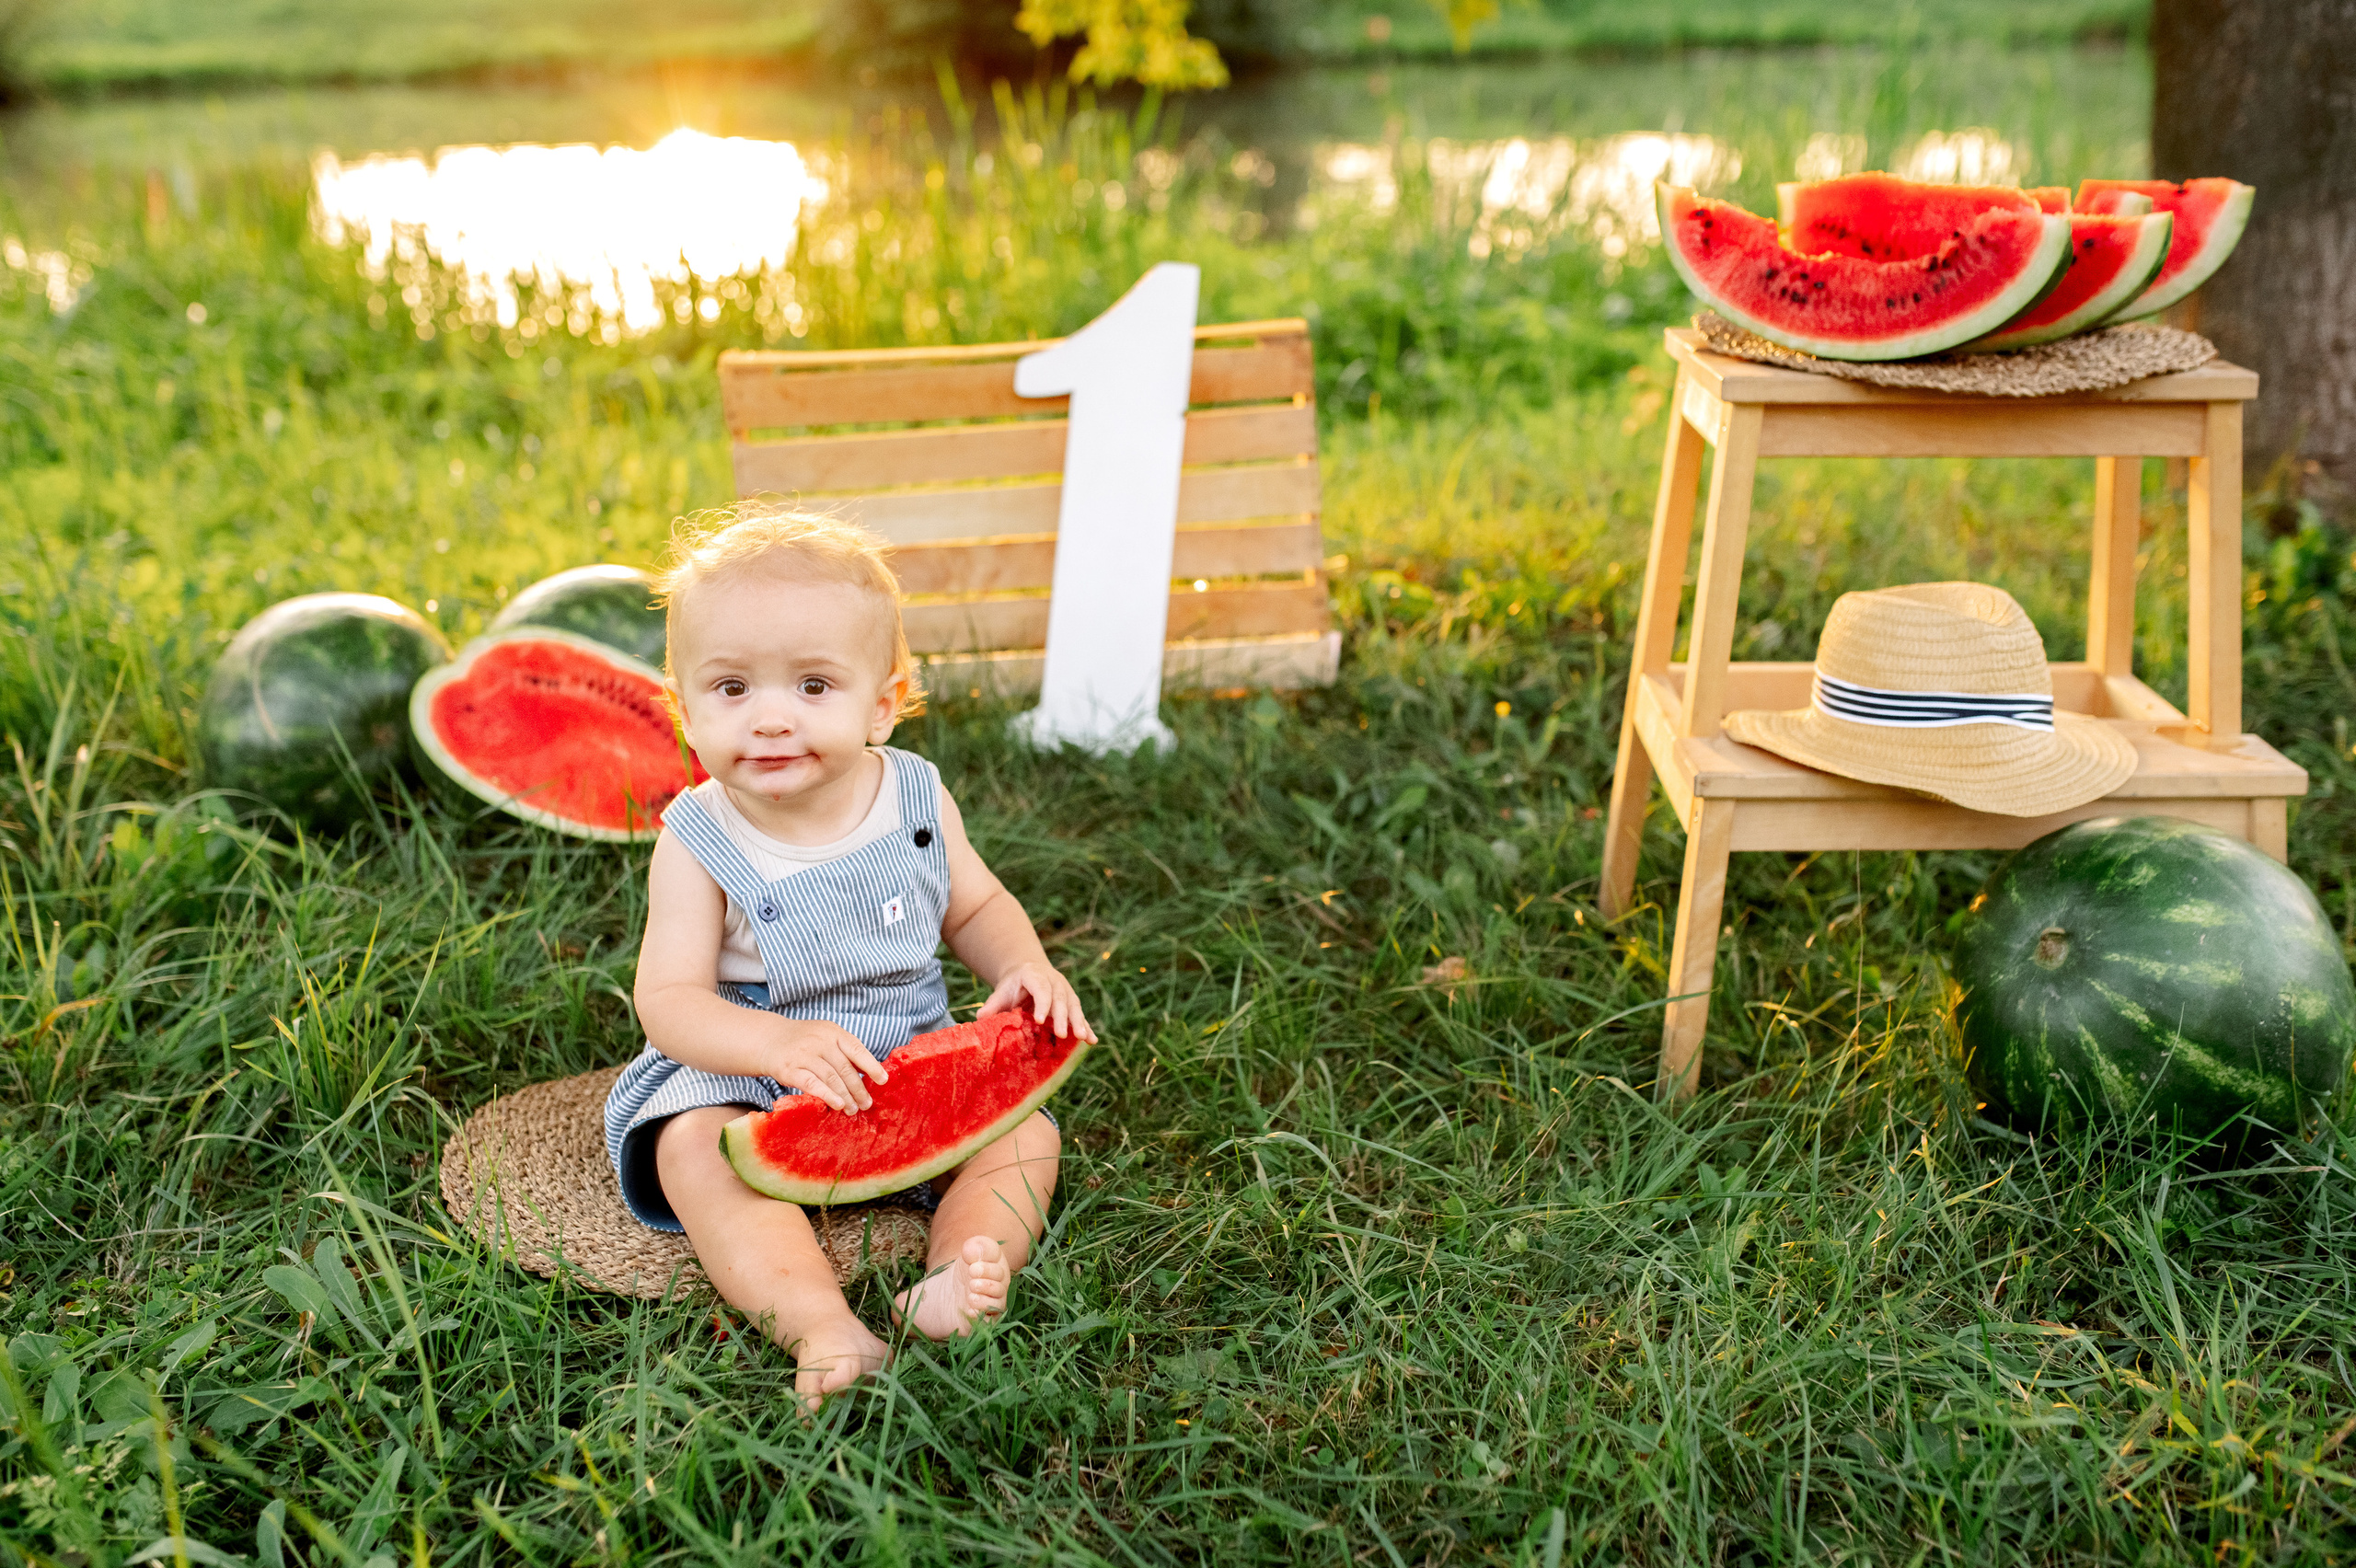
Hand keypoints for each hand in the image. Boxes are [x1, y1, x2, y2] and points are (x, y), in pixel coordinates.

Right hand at [769, 1018, 889, 1112]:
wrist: (769, 1039)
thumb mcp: (826, 1038)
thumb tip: (870, 1075)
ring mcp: (804, 1054)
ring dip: (845, 1096)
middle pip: (845, 1068)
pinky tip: (836, 1104)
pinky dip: (826, 1095)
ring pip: (831, 1077)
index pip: (857, 1049)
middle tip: (866, 1104)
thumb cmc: (805, 1042)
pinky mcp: (789, 1069)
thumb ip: (844, 1053)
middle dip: (858, 1088)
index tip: (883, 1081)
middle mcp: (820, 1040)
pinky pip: (811, 1083)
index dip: (871, 1066)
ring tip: (853, 1109)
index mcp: (833, 1032)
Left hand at [978, 961, 1097, 1042]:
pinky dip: (1087, 1027)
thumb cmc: (1013, 987)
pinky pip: (1080, 1015)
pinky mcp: (1072, 1002)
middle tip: (1063, 1034)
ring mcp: (1066, 990)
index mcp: (1035, 975)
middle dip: (1062, 1017)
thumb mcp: (1001, 992)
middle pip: (1060, 999)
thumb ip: (992, 1005)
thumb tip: (980, 1019)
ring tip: (1083, 1038)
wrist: (1027, 973)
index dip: (1041, 1004)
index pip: (1041, 989)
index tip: (1039, 1020)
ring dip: (1079, 1022)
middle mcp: (1054, 981)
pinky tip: (1092, 1040)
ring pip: (1074, 1006)